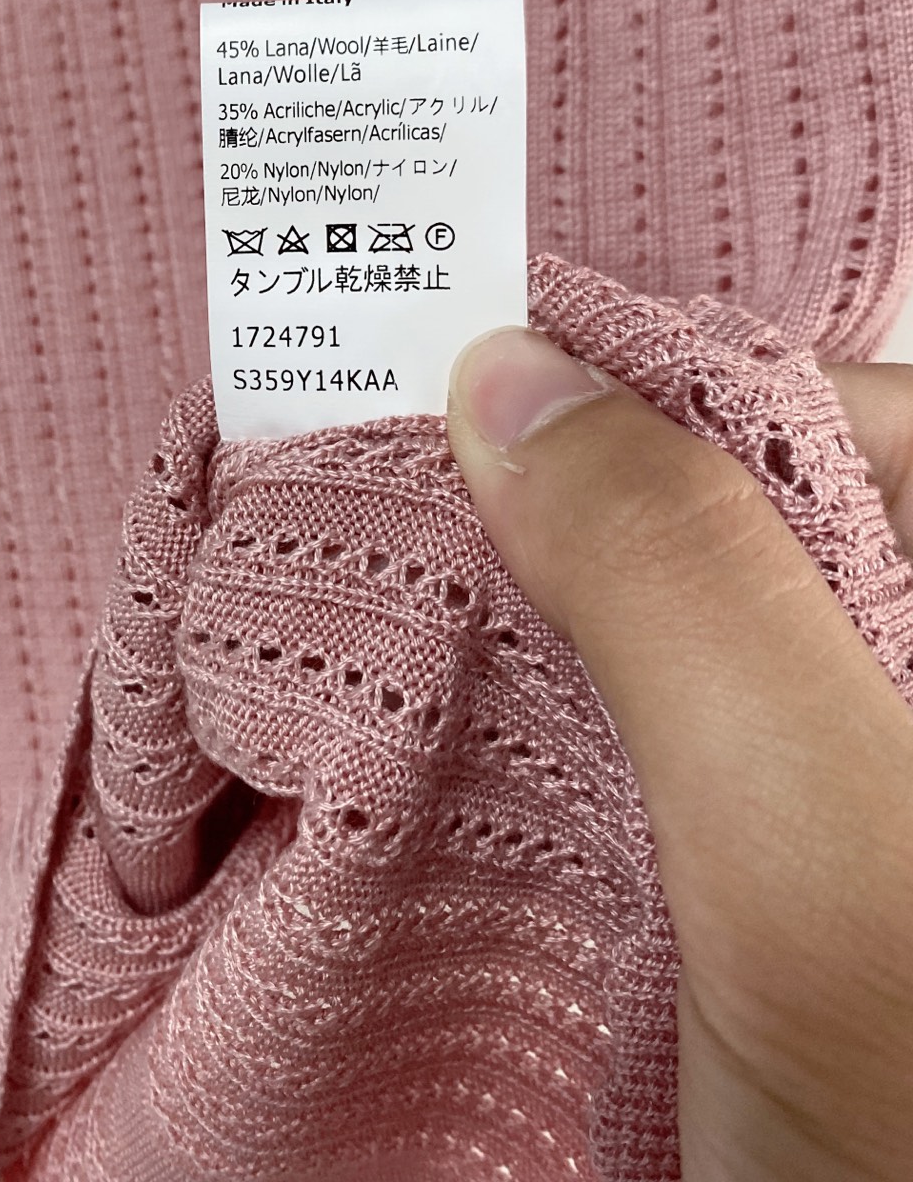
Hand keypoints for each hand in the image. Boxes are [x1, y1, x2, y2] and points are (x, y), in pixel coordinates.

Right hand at [447, 330, 912, 1181]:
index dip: (655, 401)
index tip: (472, 427)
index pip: (840, 415)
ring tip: (415, 658)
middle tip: (407, 541)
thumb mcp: (826, 859)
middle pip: (750, 522)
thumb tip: (511, 379)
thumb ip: (686, 588)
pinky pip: (674, 757)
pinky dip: (571, 747)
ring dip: (552, 646)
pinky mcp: (796, 883)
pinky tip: (490, 782)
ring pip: (693, 643)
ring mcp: (854, 792)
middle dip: (578, 522)